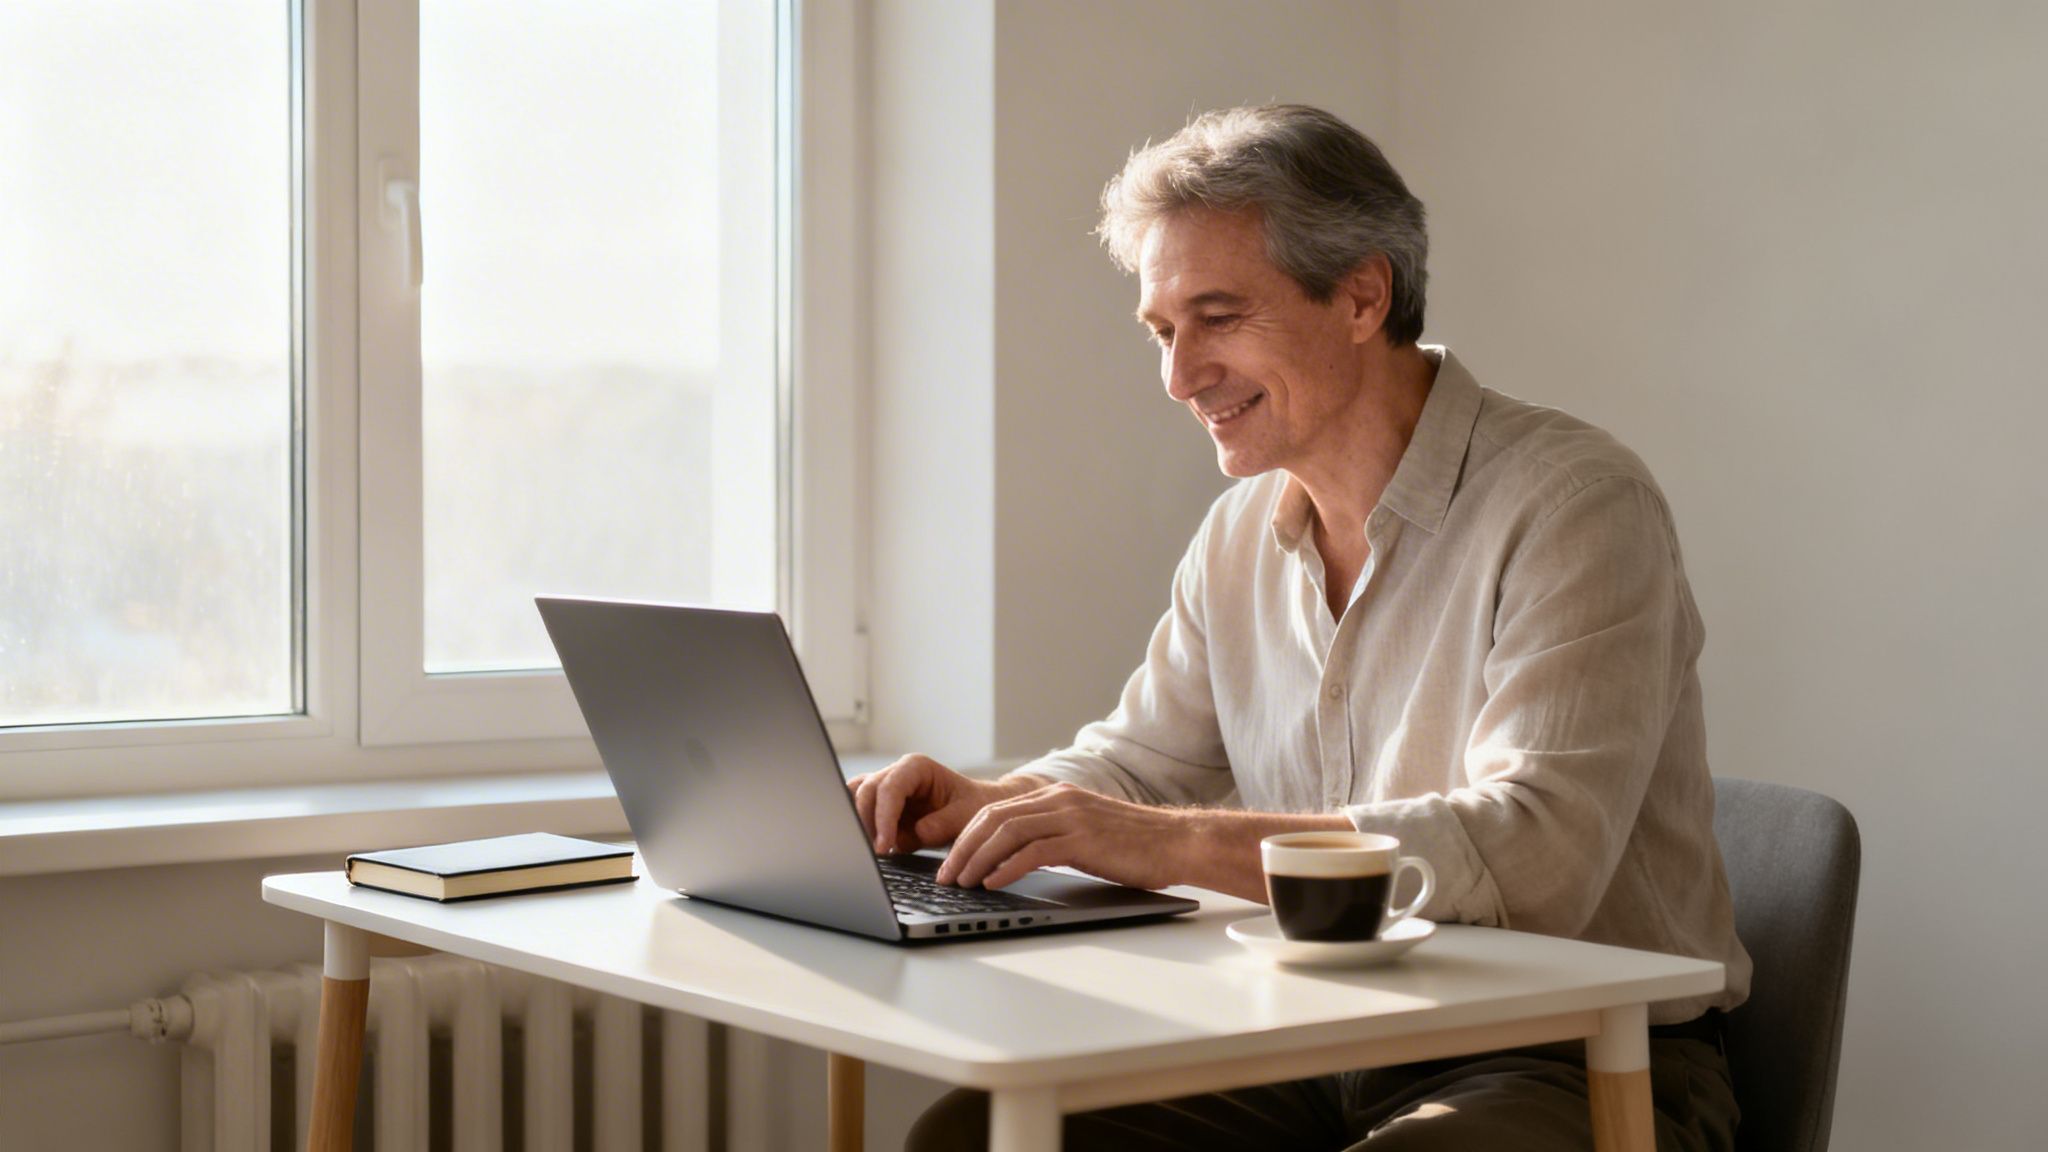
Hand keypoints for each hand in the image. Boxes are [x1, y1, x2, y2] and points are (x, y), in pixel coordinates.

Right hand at [848, 755, 1040, 854]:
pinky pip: (859, 812)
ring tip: (867, 851)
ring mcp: (885, 790)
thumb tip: (917, 832)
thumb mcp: (967, 816)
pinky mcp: (880, 808)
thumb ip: (943, 824)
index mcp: (917, 768)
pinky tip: (865, 847)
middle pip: (866, 792)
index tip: (884, 846)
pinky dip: (859, 828)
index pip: (890, 788)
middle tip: (873, 854)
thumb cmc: (974, 807)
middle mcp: (897, 774)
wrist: (976, 810)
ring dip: (858, 824)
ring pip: (856, 799)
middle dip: (866, 823)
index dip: (883, 817)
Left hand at [938, 782, 1195, 891]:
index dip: (965, 835)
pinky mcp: (1083, 839)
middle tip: (945, 875)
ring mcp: (1071, 817)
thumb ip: (1052, 837)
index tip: (948, 859)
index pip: (995, 810)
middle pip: (993, 817)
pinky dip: (1007, 867)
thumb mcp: (1085, 833)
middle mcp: (1058, 799)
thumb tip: (1014, 860)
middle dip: (961, 847)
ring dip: (977, 858)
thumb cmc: (1134, 846)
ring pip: (1007, 831)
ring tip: (962, 882)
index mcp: (1056, 796)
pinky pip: (1033, 850)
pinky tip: (994, 882)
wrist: (1177, 842)